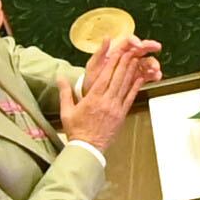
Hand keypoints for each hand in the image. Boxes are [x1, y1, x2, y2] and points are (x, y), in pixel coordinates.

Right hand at [64, 35, 161, 149]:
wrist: (87, 148)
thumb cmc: (76, 130)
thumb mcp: (66, 111)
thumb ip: (64, 92)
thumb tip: (60, 77)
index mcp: (92, 99)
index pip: (104, 77)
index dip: (112, 63)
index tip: (117, 52)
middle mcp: (106, 102)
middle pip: (117, 78)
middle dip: (124, 63)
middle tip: (130, 50)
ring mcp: (115, 108)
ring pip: (125, 86)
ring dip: (131, 72)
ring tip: (136, 59)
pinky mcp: (122, 115)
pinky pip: (130, 98)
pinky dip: (135, 87)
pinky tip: (140, 78)